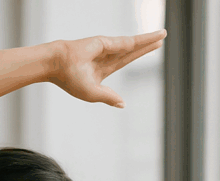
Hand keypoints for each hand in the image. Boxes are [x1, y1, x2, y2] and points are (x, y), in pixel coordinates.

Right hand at [49, 30, 165, 107]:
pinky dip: (139, 41)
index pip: (123, 61)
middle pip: (131, 51)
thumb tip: (122, 105)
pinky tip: (151, 39)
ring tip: (162, 35)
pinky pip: (126, 44)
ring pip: (132, 45)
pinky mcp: (105, 43)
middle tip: (160, 39)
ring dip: (147, 41)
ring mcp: (106, 49)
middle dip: (146, 46)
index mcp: (101, 70)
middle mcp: (105, 57)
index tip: (144, 55)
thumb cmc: (69, 79)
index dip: (136, 56)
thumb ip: (109, 97)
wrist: (57, 65)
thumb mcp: (92, 93)